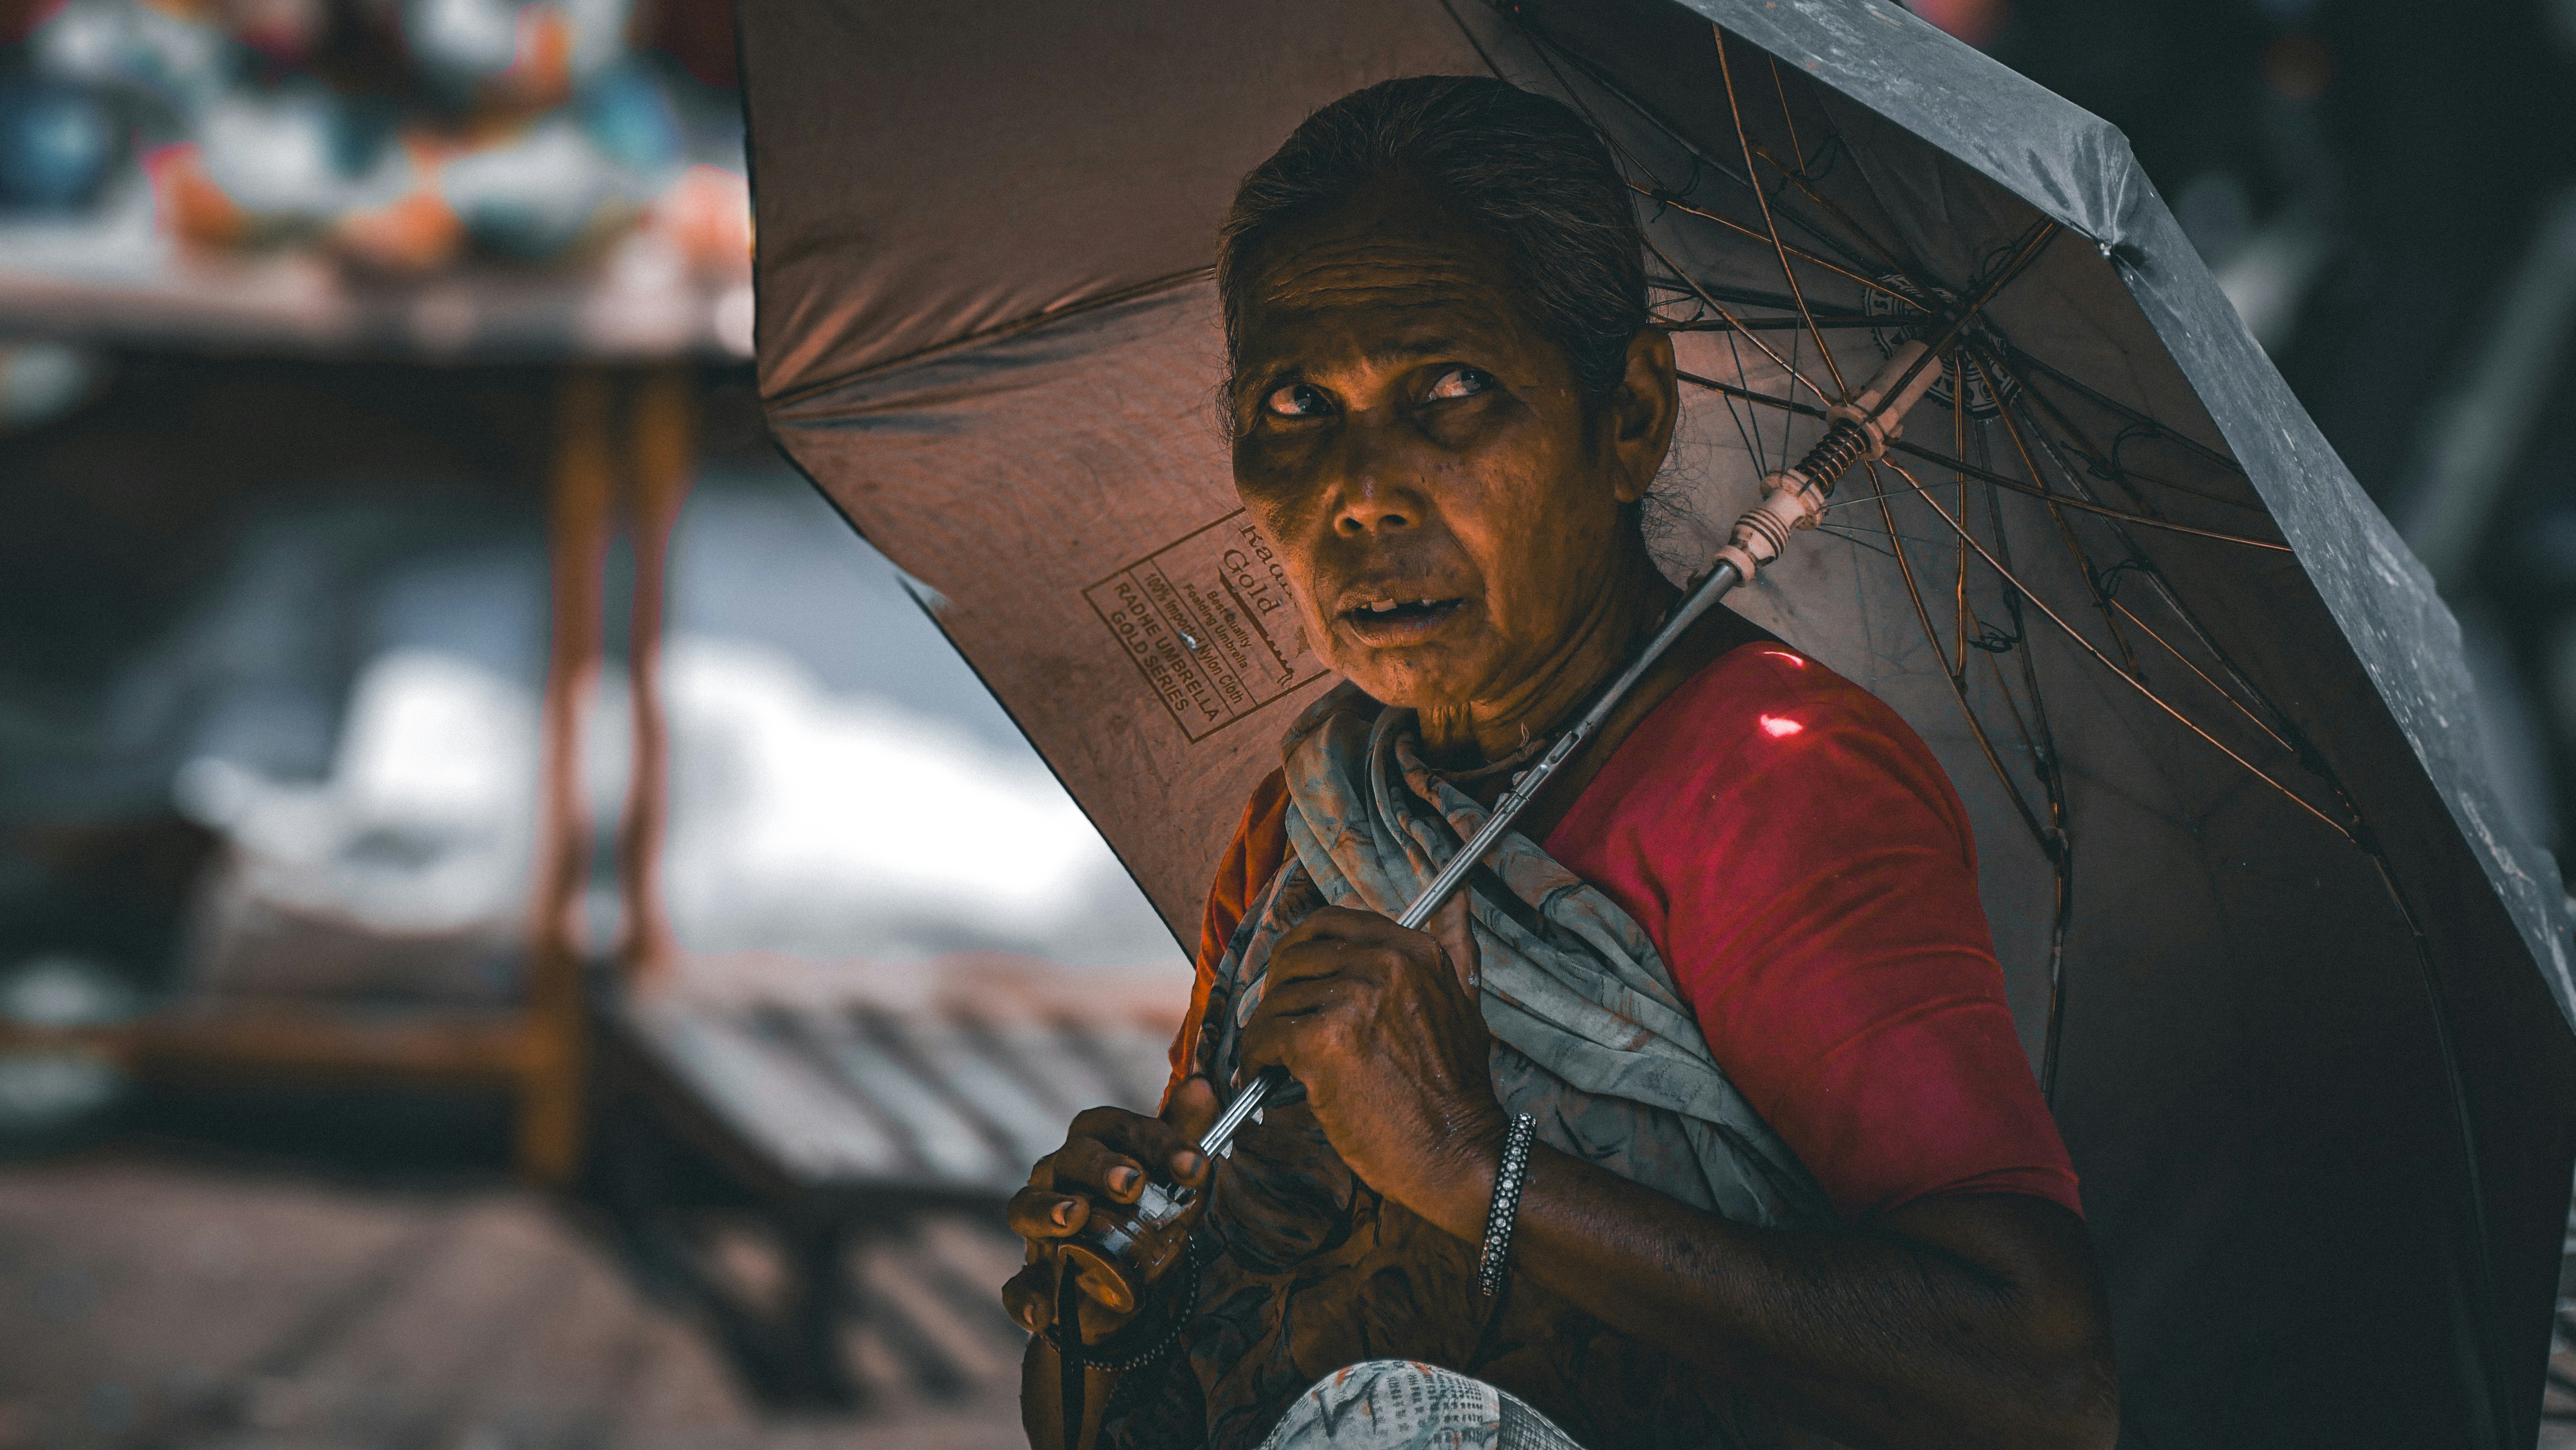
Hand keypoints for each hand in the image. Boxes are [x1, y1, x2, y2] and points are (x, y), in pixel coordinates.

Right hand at [1002, 1078, 1218, 1343]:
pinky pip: (1018, 1285)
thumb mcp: (1172, 1184)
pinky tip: (1045, 1310)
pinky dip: (1027, 1296)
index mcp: (1094, 1147)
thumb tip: (1203, 1086)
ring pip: (1026, 1207)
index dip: (1158, 1140)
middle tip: (1133, 1184)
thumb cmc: (1142, 1221)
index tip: (1196, 1166)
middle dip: (1101, 1167)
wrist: (1118, 1297)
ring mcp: (1038, 1227)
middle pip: (1071, 1158)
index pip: (1118, 1127)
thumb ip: (1185, 1137)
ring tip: (1076, 1219)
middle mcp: (1059, 1177)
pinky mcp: (1030, 1277)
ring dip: (1049, 1211)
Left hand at [1236, 899, 1505, 1237]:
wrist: (1457, 1152)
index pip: (1333, 923)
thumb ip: (1454, 949)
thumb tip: (1459, 898)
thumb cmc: (1455, 1091)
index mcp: (1414, 951)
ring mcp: (1354, 999)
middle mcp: (1385, 964)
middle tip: (1276, 1022)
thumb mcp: (1465, 1003)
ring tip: (1270, 1058)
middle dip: (1278, 989)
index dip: (1302, 950)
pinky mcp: (1324, 1041)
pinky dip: (1254, 1058)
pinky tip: (1262, 1076)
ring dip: (1266, 1029)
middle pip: (1297, 955)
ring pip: (1278, 998)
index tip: (1294, 978)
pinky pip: (1264, 1035)